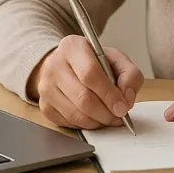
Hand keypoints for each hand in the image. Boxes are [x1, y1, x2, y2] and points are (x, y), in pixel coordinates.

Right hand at [28, 35, 143, 129]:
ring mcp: (45, 87)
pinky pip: (68, 123)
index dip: (109, 94)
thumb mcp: (115, 58)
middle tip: (119, 116)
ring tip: (109, 117)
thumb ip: (129, 74)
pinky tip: (94, 118)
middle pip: (82, 97)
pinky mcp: (44, 105)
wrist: (66, 65)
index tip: (123, 107)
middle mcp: (54, 65)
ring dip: (97, 121)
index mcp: (73, 47)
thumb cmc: (92, 62)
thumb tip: (127, 99)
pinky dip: (85, 125)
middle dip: (105, 112)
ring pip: (75, 114)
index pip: (90, 74)